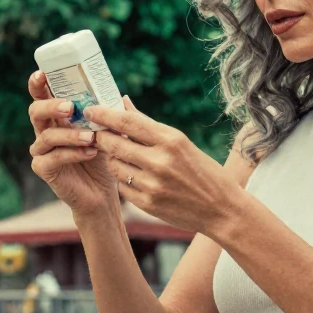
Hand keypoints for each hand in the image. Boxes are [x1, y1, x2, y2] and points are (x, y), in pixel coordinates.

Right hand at [27, 71, 118, 215]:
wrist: (102, 192)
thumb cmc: (104, 158)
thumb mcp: (109, 133)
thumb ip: (111, 116)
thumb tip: (122, 95)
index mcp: (57, 117)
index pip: (42, 96)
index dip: (38, 84)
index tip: (42, 74)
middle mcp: (45, 131)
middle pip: (35, 111)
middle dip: (51, 106)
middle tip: (70, 107)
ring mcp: (41, 150)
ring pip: (45, 136)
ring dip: (69, 134)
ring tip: (91, 136)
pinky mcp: (44, 169)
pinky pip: (53, 158)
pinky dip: (72, 153)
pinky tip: (90, 152)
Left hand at [86, 97, 242, 235]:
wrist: (222, 210)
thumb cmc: (203, 171)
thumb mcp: (181, 142)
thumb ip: (149, 125)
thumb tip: (123, 102)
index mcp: (171, 140)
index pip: (127, 122)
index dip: (104, 114)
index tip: (90, 110)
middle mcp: (160, 161)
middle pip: (114, 143)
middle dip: (101, 137)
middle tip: (95, 133)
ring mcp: (152, 184)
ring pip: (114, 166)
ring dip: (112, 159)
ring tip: (119, 155)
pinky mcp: (147, 204)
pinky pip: (122, 187)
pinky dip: (123, 179)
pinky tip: (133, 176)